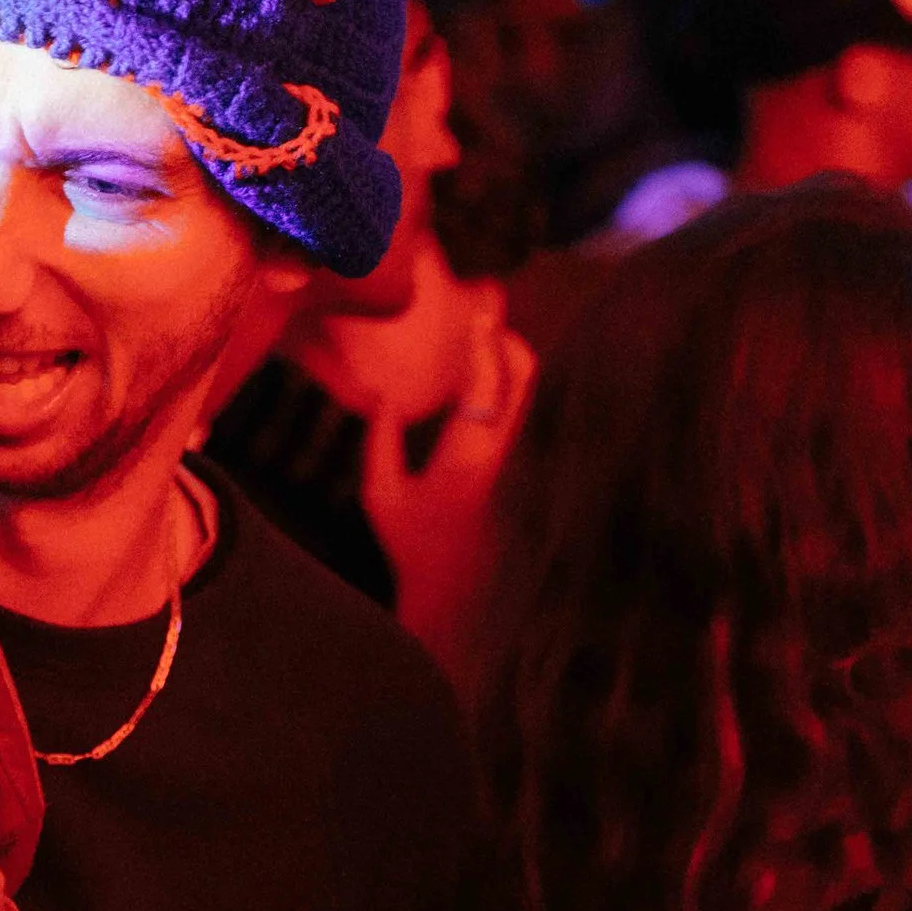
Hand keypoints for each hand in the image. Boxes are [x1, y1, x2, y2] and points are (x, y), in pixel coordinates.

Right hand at [363, 292, 535, 678]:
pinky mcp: (524, 473)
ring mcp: (519, 465)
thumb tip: (384, 396)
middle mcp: (502, 457)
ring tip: (493, 340)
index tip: (477, 315)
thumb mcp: (381, 495)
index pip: (484, 386)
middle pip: (524, 383)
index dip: (483, 345)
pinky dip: (514, 392)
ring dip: (515, 365)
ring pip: (531, 398)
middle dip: (511, 343)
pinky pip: (525, 419)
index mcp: (466, 458)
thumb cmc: (414, 546)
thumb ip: (380, 441)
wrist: (456, 595)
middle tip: (492, 318)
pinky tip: (496, 382)